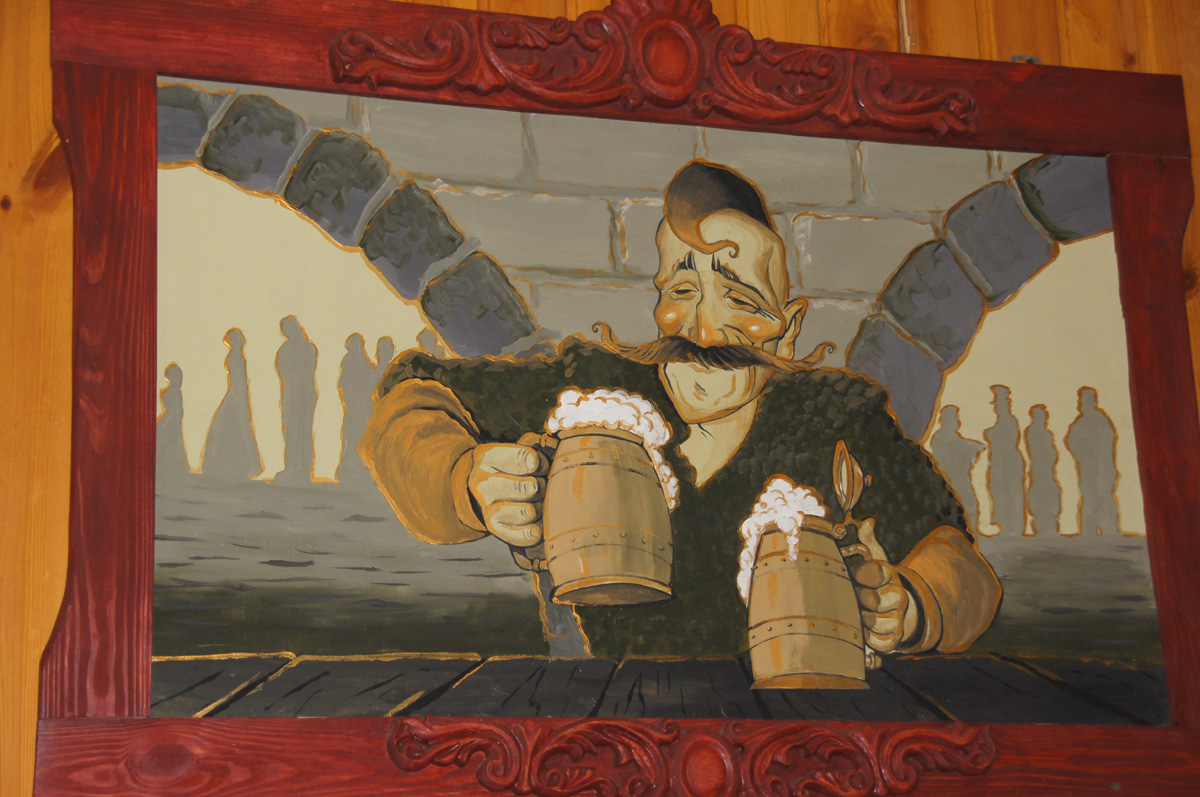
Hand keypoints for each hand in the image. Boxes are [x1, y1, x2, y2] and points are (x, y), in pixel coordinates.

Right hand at [467, 434, 552, 547]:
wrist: (488, 488)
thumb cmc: (512, 467)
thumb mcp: (518, 451)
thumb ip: (537, 450)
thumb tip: (561, 460)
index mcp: (489, 456)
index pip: (525, 459)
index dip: (541, 464)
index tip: (542, 467)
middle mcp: (483, 482)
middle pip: (528, 487)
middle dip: (541, 487)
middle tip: (541, 486)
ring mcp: (486, 506)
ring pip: (527, 511)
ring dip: (539, 508)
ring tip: (538, 503)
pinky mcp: (493, 527)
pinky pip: (516, 534)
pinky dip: (530, 533)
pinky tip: (537, 529)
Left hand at [849, 518, 918, 655]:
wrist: (892, 610)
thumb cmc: (874, 582)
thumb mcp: (872, 560)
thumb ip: (867, 541)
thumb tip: (866, 521)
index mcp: (889, 575)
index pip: (878, 572)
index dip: (863, 574)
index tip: (854, 575)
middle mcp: (898, 597)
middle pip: (875, 600)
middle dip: (859, 599)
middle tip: (853, 597)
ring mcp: (898, 619)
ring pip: (875, 622)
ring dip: (862, 620)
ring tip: (857, 614)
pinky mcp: (894, 639)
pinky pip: (879, 642)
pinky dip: (869, 639)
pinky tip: (864, 631)